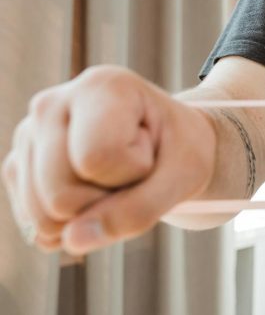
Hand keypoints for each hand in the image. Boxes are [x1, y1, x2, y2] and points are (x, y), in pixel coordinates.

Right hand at [1, 65, 216, 255]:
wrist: (169, 146)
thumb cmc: (180, 152)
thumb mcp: (182, 178)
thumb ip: (137, 211)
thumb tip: (72, 241)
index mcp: (102, 87)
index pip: (97, 159)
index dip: (133, 172)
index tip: (151, 149)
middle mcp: (52, 104)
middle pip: (61, 196)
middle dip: (108, 198)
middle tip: (132, 169)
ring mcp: (28, 136)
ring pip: (43, 216)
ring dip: (89, 212)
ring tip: (113, 177)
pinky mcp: (18, 166)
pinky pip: (37, 226)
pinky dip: (72, 223)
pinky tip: (91, 190)